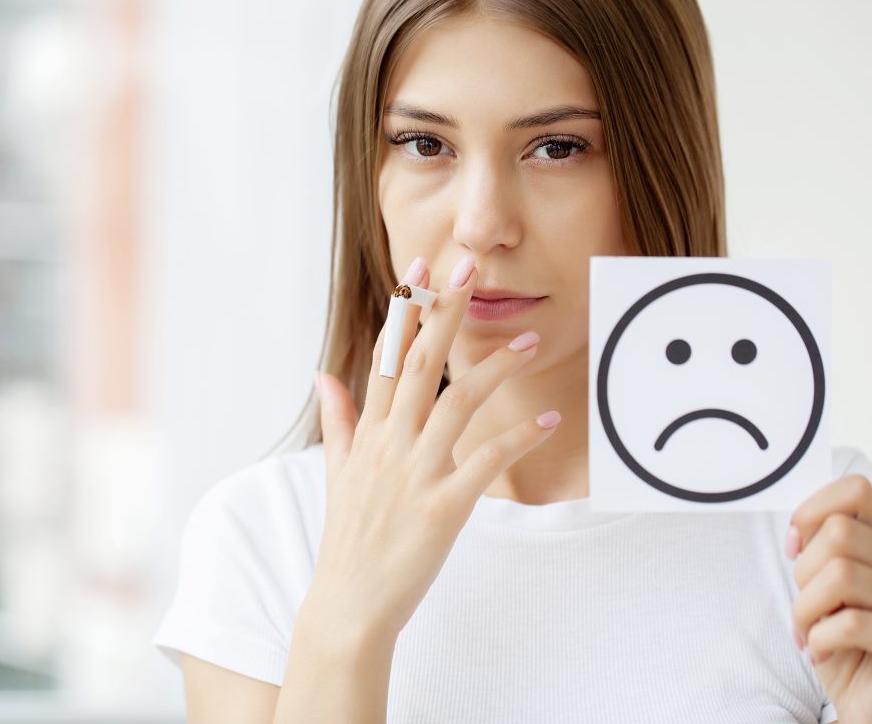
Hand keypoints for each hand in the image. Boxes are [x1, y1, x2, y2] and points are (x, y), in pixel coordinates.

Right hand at [309, 254, 557, 643]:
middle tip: (471, 268)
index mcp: (369, 433)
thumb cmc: (349, 539)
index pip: (387, 356)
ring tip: (533, 342)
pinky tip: (547, 422)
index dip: (405, 308)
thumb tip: (324, 373)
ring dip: (496, 369)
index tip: (421, 266)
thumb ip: (339, 419)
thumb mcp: (338, 473)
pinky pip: (485, 463)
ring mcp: (415, 475)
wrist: (349, 606)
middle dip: (446, 311)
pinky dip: (517, 439)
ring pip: (457, 404)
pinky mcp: (441, 508)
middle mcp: (390, 445)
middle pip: (420, 364)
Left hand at [787, 474, 871, 723]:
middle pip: (839, 532)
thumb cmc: (845, 647)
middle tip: (806, 610)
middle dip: (802, 572)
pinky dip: (819, 640)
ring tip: (809, 635)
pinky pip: (849, 622)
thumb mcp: (826, 591)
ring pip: (840, 574)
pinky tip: (822, 655)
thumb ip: (822, 550)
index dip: (811, 512)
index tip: (793, 549)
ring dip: (806, 610)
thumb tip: (797, 526)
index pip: (856, 490)